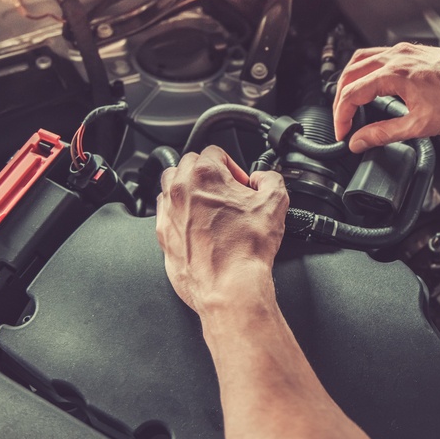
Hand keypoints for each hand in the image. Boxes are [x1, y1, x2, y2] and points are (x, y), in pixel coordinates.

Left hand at [156, 146, 289, 314]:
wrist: (229, 286)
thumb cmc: (247, 249)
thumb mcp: (276, 203)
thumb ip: (271, 179)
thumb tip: (263, 179)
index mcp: (205, 174)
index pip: (215, 152)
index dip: (234, 167)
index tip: (242, 184)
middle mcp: (180, 189)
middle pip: (190, 164)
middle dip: (210, 174)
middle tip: (228, 193)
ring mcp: (168, 212)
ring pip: (172, 185)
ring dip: (190, 189)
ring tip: (211, 206)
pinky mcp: (163, 235)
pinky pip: (166, 212)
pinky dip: (180, 212)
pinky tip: (200, 226)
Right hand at [333, 43, 439, 152]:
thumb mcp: (420, 126)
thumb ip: (384, 134)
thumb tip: (360, 141)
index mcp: (395, 73)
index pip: (352, 93)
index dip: (342, 115)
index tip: (343, 132)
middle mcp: (398, 56)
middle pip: (351, 72)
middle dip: (341, 97)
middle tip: (342, 120)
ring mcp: (407, 51)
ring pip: (364, 59)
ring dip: (351, 80)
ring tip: (350, 102)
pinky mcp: (416, 52)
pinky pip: (381, 56)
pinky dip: (368, 70)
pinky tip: (374, 85)